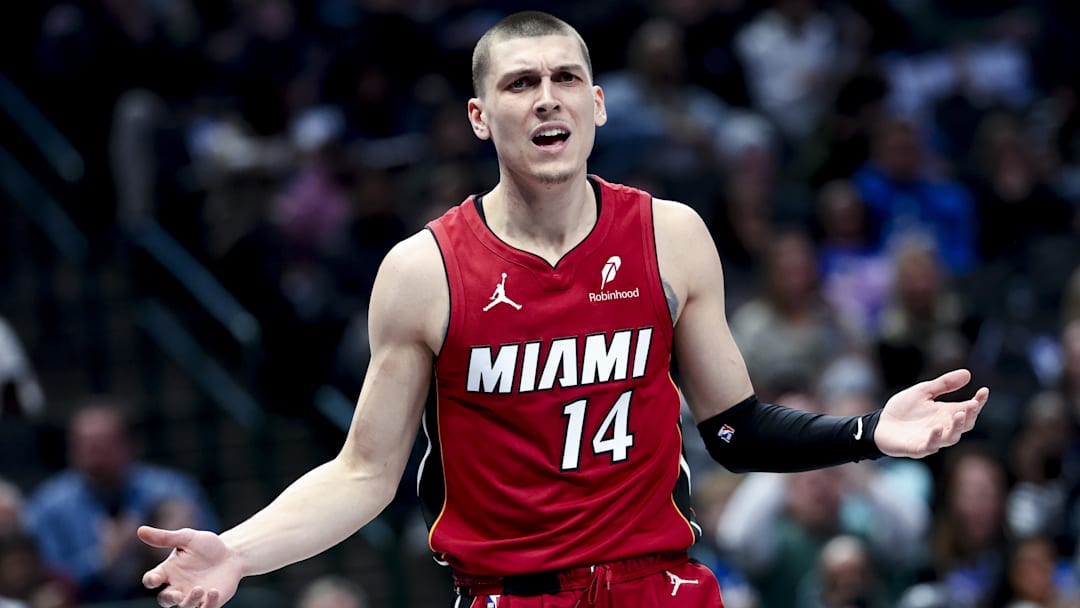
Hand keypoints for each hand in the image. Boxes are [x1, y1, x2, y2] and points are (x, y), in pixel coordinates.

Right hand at [138, 526, 242, 607]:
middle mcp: (177, 586)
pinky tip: (214, 591)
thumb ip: (165, 537)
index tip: (156, 578)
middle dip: (168, 599)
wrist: (231, 554)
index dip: (151, 580)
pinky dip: (209, 604)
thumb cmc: (206, 546)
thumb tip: (140, 530)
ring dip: (190, 600)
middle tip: (177, 594)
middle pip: (165, 600)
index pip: (151, 580)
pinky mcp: (209, 602)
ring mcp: (192, 596)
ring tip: (199, 589)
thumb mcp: (187, 538)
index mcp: (168, 571)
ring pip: (185, 606)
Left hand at [873, 369, 988, 457]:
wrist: (880, 424)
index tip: (984, 391)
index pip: (968, 409)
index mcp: (946, 413)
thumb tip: (968, 373)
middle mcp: (943, 427)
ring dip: (956, 427)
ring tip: (959, 414)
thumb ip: (944, 384)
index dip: (978, 402)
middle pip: (964, 424)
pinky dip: (935, 439)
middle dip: (970, 415)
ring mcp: (932, 439)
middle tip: (972, 404)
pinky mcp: (917, 448)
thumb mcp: (923, 391)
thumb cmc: (903, 409)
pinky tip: (937, 428)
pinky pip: (930, 446)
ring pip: (951, 437)